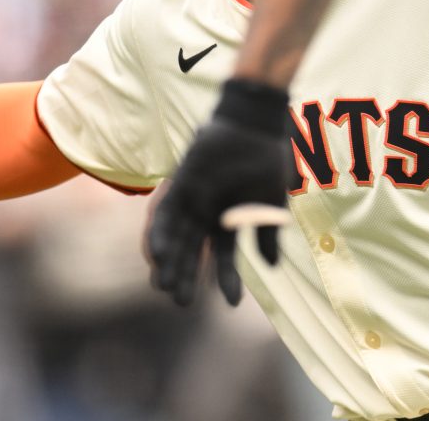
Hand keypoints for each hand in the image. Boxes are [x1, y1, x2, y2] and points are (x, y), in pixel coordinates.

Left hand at [147, 79, 289, 306]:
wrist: (256, 125)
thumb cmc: (267, 160)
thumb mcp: (271, 203)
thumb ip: (267, 234)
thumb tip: (272, 267)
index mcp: (229, 219)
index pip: (224, 257)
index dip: (227, 279)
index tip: (233, 304)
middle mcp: (207, 213)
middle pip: (193, 252)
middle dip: (186, 276)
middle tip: (180, 302)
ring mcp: (192, 200)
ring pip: (175, 238)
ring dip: (169, 261)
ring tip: (164, 286)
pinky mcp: (180, 185)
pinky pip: (164, 214)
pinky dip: (159, 234)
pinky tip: (156, 255)